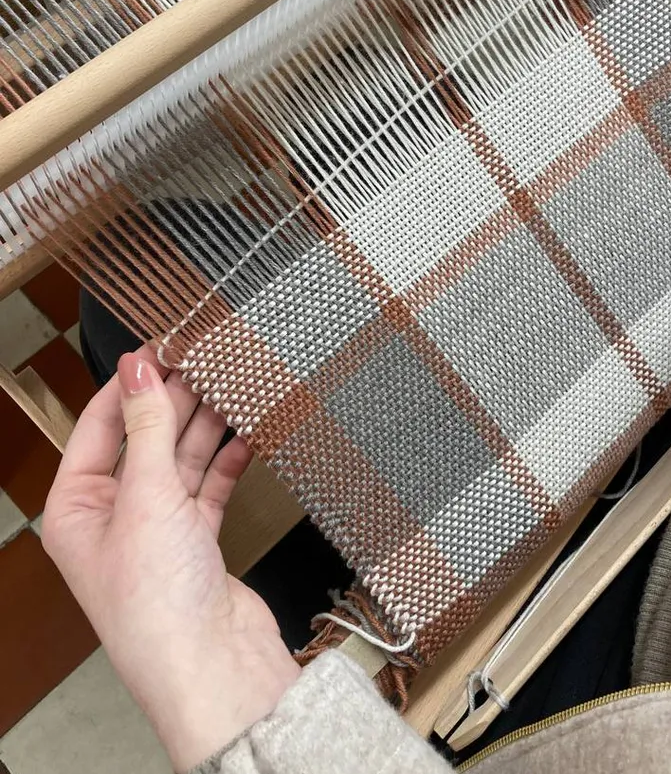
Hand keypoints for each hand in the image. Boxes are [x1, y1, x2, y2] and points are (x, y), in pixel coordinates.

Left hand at [42, 348, 299, 771]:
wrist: (212, 667)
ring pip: (180, 459)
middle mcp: (114, 517)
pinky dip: (229, 459)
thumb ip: (147, 426)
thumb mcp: (146, 497)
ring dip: (206, 425)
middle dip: (174, 401)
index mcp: (77, 509)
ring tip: (232, 385)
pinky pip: (210, 485)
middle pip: (143, 439)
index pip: (100, 428)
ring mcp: (157, 529)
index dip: (129, 385)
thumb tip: (138, 367)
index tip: (160, 346)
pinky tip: (248, 433)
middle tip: (207, 358)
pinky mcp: (198, 541)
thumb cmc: (158, 602)